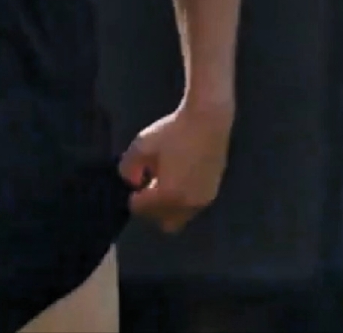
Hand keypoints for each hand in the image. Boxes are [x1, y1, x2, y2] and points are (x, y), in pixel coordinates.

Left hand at [118, 100, 232, 233]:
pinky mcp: (213, 192)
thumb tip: (131, 181)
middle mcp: (188, 205)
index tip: (133, 186)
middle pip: (164, 221)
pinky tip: (179, 178)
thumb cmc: (174, 131)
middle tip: (147, 189)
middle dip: (153, 210)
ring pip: (181, 217)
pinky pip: (192, 208)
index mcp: (168, 195)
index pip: (143, 210)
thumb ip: (129, 167)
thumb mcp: (142, 145)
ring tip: (163, 182)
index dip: (134, 199)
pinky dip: (183, 200)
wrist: (208, 120)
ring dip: (169, 207)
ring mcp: (203, 200)